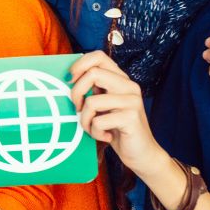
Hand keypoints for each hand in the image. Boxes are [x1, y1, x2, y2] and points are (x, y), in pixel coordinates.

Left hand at [70, 51, 165, 175]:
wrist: (142, 153)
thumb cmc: (116, 128)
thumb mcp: (103, 105)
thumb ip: (93, 89)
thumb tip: (68, 77)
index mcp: (120, 79)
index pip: (98, 56)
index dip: (79, 65)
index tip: (70, 80)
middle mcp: (129, 86)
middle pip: (92, 74)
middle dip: (76, 93)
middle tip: (77, 108)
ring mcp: (132, 101)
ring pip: (92, 101)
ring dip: (84, 119)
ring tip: (93, 128)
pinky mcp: (132, 118)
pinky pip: (99, 121)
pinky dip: (95, 132)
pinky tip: (105, 136)